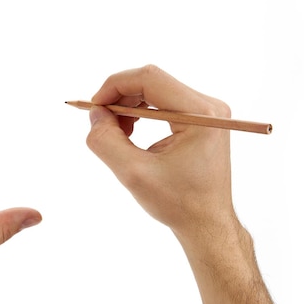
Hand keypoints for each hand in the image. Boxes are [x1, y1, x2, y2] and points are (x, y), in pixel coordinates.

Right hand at [85, 65, 233, 244]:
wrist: (207, 224)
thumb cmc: (178, 204)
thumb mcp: (134, 174)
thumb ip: (107, 141)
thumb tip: (95, 114)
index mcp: (200, 114)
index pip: (149, 79)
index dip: (114, 87)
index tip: (94, 109)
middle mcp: (208, 106)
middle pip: (152, 82)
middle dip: (119, 98)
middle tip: (101, 125)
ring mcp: (207, 111)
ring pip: (155, 91)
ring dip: (128, 107)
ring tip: (117, 135)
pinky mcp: (201, 119)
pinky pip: (163, 103)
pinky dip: (140, 114)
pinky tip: (130, 134)